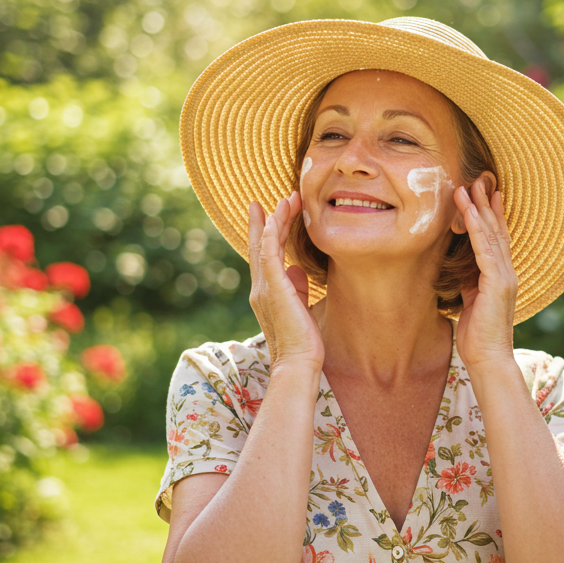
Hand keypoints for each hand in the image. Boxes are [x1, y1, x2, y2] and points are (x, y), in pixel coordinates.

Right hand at [247, 192, 323, 372]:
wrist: (298, 363)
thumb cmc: (303, 342)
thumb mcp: (301, 308)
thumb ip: (297, 288)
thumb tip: (297, 269)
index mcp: (267, 293)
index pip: (264, 257)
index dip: (267, 234)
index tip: (270, 213)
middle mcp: (260, 289)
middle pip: (260, 247)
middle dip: (266, 221)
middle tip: (268, 199)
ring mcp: (264, 288)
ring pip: (265, 245)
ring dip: (275, 220)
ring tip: (286, 199)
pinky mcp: (272, 288)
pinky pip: (269, 253)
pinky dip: (273, 232)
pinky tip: (279, 215)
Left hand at [452, 178, 517, 370]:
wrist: (489, 358)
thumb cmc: (478, 335)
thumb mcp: (471, 299)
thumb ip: (470, 280)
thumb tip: (460, 267)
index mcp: (500, 276)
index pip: (497, 239)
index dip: (492, 215)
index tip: (487, 193)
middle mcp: (506, 272)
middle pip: (497, 230)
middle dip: (487, 203)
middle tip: (480, 179)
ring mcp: (504, 277)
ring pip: (491, 235)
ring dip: (479, 209)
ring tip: (470, 186)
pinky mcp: (497, 283)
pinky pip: (485, 250)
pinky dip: (476, 228)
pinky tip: (469, 212)